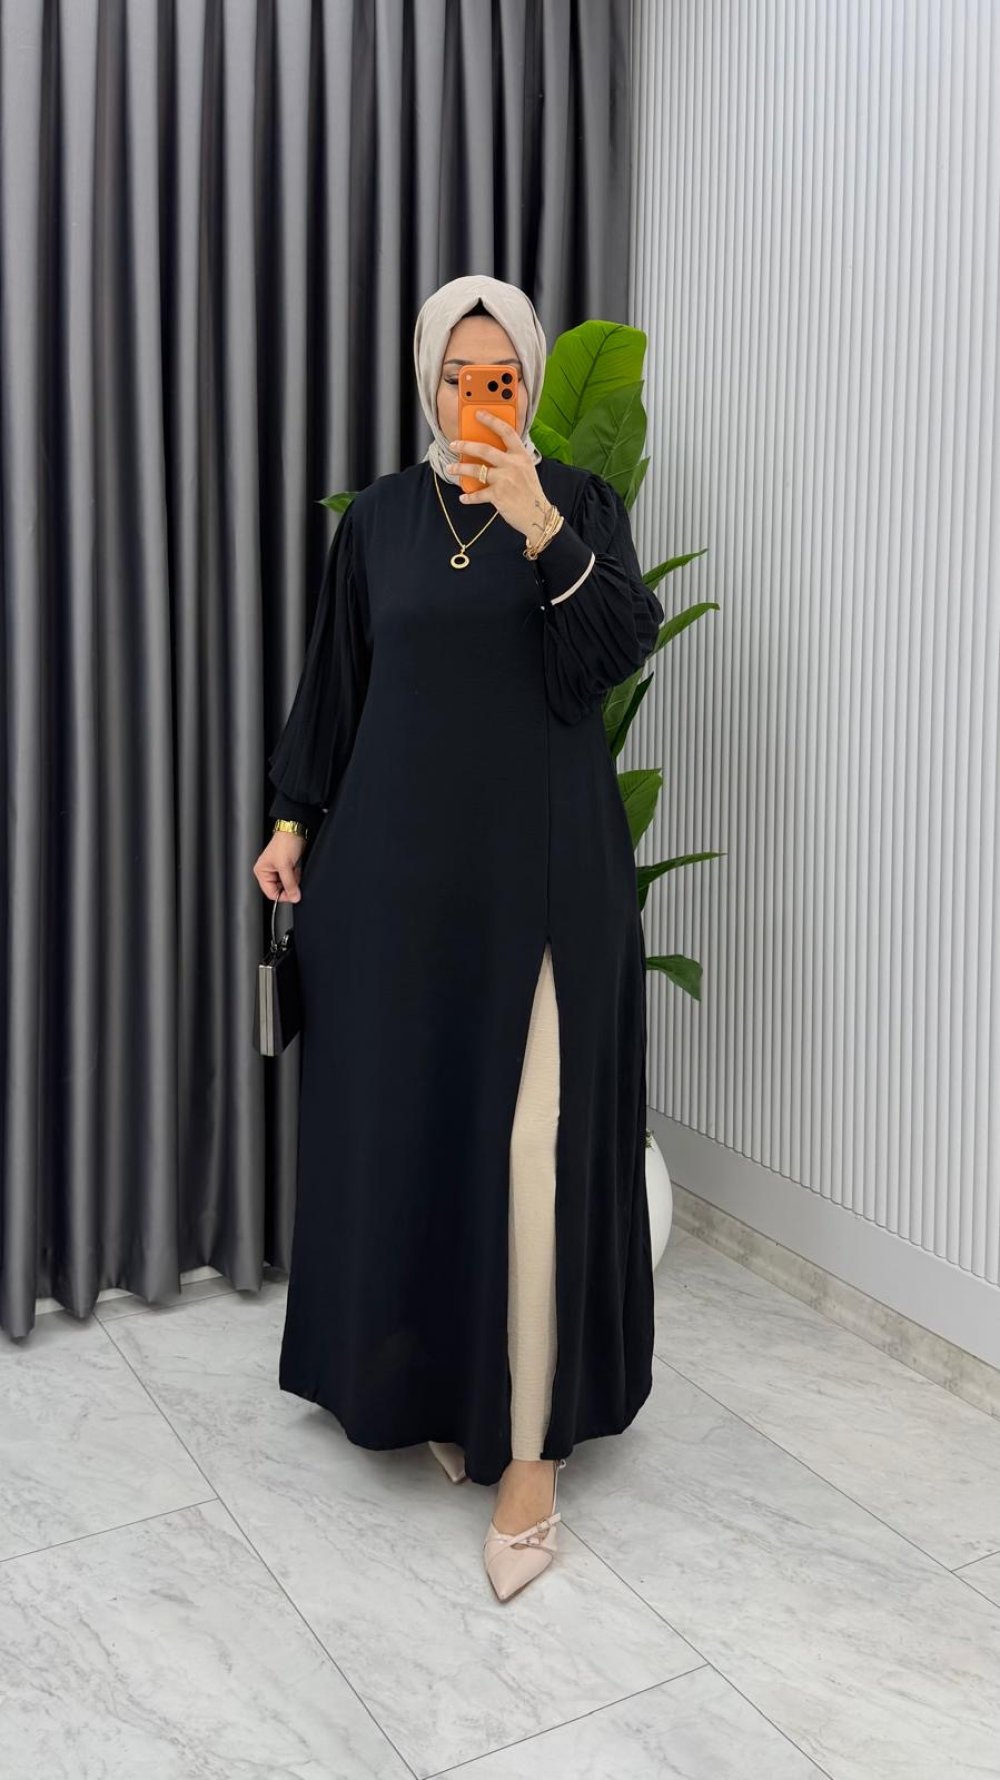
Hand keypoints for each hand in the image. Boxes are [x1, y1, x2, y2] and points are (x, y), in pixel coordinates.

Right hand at [253, 832, 306, 902]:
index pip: (271, 893)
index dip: (282, 896)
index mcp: (261, 872)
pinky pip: (292, 878)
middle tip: (294, 878)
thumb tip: (294, 897)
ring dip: (293, 879)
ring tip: (294, 868)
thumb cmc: (285, 843)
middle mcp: (268, 872)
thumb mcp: (286, 866)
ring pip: (287, 884)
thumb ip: (290, 884)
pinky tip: (296, 866)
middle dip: (289, 885)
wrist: (295, 831)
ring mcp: (278, 870)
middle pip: (279, 889)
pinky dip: (296, 875)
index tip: (293, 895)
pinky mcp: (286, 867)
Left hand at [445, 411, 552, 543]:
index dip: (492, 420)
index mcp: (521, 456)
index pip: (506, 432)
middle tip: (454, 445)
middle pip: (485, 449)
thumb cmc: (530, 492)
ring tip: (451, 469)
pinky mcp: (498, 496)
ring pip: (476, 470)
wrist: (538, 515)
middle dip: (466, 446)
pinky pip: (478, 494)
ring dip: (460, 469)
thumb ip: (512, 459)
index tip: (478, 414)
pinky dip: (469, 497)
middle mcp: (513, 465)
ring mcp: (505, 480)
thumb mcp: (526, 470)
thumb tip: (488, 452)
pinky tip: (463, 497)